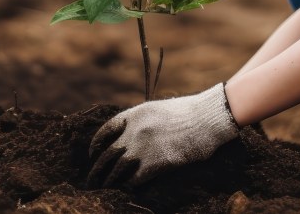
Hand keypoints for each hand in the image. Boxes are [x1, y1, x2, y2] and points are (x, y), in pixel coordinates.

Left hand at [89, 83, 238, 186]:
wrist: (208, 118)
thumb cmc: (188, 114)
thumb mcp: (157, 110)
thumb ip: (141, 121)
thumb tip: (130, 135)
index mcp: (134, 114)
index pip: (105, 130)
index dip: (96, 144)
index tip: (92, 154)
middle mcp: (135, 130)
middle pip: (107, 153)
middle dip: (97, 169)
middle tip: (91, 180)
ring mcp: (145, 146)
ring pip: (118, 169)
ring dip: (109, 181)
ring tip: (105, 188)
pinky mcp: (158, 162)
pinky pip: (135, 178)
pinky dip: (129, 185)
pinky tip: (128, 189)